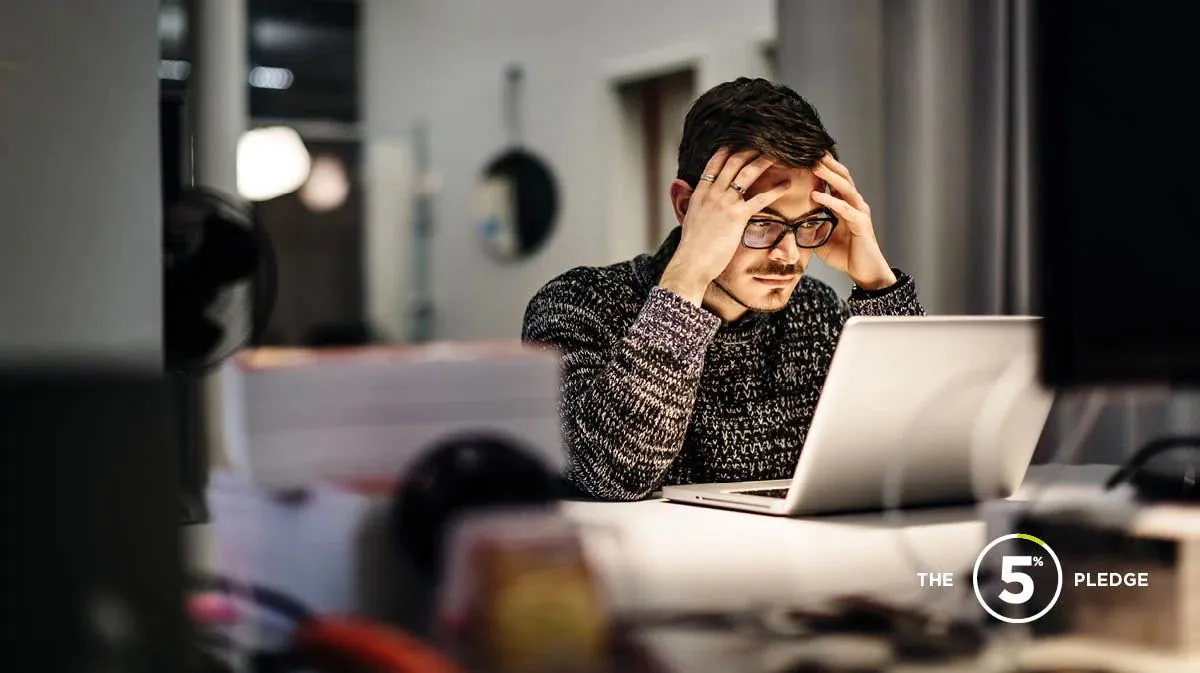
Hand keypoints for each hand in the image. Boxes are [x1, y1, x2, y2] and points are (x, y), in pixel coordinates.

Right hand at [660, 148, 790, 304]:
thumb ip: (689, 199)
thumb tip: (681, 188)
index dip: (728, 149)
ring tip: (779, 154)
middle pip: (733, 162)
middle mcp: (712, 193)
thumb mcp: (687, 217)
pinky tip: (786, 185)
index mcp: (700, 192)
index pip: (714, 163)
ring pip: (747, 174)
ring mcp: (725, 203)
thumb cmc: (691, 246)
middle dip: (750, 149)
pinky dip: (775, 190)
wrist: (691, 263)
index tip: (740, 142)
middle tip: (764, 143)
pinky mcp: (737, 217)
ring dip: (764, 161)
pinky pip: (760, 198)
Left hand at [811, 154, 896, 289]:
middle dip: (826, 163)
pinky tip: (816, 194)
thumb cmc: (845, 255)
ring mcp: (859, 212)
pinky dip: (830, 201)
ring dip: (829, 175)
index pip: (834, 180)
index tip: (805, 155)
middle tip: (810, 149)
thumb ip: (808, 227)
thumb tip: (788, 224)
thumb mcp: (820, 239)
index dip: (822, 167)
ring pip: (845, 187)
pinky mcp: (861, 224)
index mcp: (845, 204)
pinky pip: (845, 209)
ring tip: (814, 164)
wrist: (864, 272)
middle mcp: (854, 204)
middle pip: (842, 176)